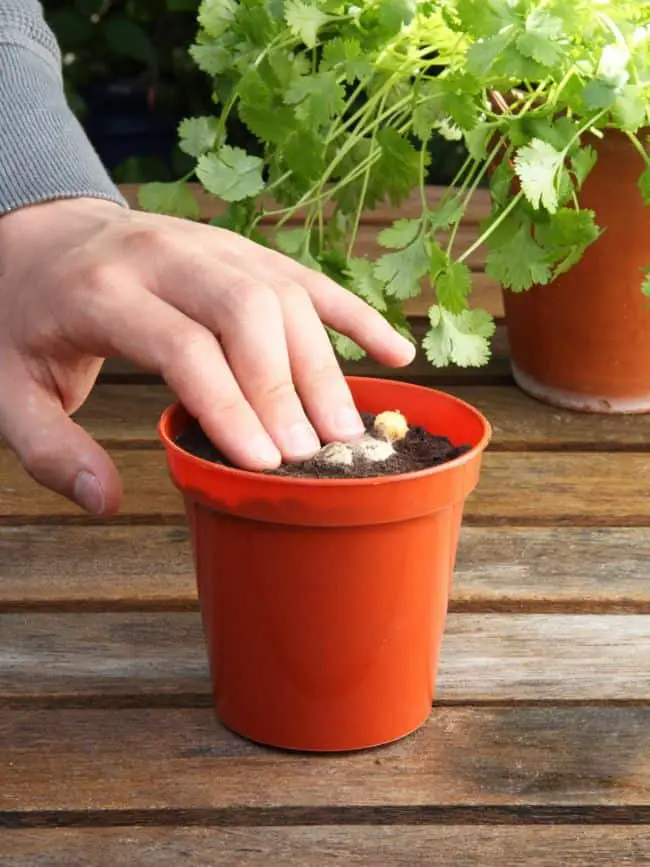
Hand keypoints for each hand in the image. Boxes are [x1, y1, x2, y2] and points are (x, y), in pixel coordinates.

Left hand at [0, 197, 414, 514]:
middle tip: (312, 454)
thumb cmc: (30, 319)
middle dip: (286, 387)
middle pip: (247, 313)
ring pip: (285, 295)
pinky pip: (309, 278)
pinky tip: (394, 352)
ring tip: (348, 429)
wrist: (45, 235)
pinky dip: (355, 316)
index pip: (183, 347)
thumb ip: (50, 448)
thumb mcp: (9, 387)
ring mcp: (213, 246)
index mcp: (104, 290)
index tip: (264, 466)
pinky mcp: (244, 251)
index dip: (230, 407)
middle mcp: (167, 255)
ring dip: (324, 364)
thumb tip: (106, 502)